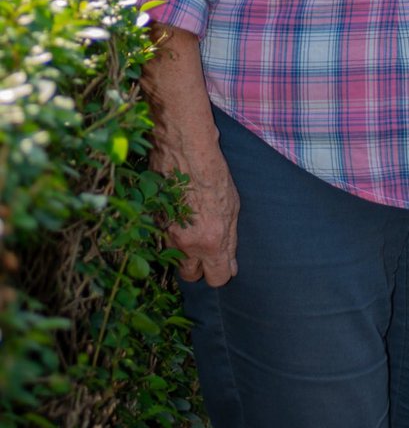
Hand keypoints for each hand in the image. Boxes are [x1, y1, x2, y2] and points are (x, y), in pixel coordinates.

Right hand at [152, 133, 240, 285]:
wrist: (184, 149)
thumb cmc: (215, 173)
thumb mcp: (233, 206)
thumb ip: (230, 240)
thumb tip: (231, 266)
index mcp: (211, 241)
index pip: (217, 278)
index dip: (222, 273)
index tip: (224, 263)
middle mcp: (187, 244)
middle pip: (191, 276)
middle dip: (199, 267)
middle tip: (206, 248)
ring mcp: (167, 235)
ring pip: (175, 260)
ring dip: (184, 252)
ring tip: (194, 229)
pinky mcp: (155, 224)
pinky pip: (164, 242)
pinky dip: (172, 236)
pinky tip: (180, 217)